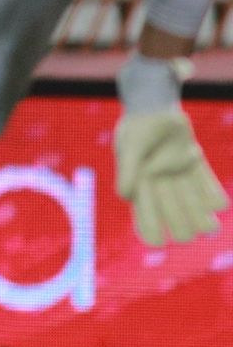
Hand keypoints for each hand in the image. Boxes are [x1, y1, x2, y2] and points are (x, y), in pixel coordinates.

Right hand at [115, 55, 227, 245]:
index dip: (149, 228)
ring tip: (210, 229)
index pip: (143, 211)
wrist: (154, 103)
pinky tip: (220, 206)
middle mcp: (159, 181)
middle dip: (180, 223)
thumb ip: (128, 170)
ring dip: (199, 214)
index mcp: (140, 182)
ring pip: (190, 199)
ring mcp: (177, 171)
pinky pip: (205, 181)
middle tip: (189, 235)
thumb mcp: (130, 147)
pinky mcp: (192, 161)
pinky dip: (212, 193)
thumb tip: (125, 196)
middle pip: (171, 209)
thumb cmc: (138, 126)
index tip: (158, 243)